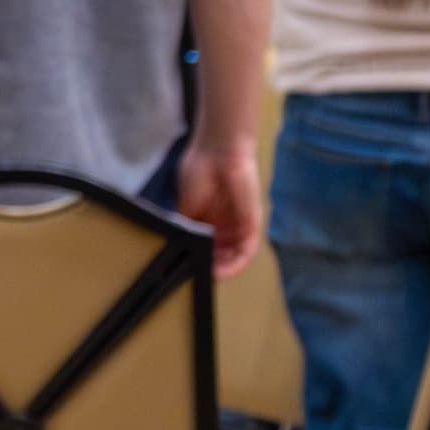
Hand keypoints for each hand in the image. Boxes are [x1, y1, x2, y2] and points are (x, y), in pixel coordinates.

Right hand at [175, 139, 264, 279]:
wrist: (217, 152)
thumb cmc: (199, 171)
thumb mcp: (185, 205)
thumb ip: (185, 227)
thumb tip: (177, 248)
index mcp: (209, 219)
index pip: (205, 247)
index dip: (197, 259)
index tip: (185, 270)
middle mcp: (226, 225)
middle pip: (220, 255)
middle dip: (209, 267)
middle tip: (196, 277)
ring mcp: (239, 225)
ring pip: (233, 256)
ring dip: (222, 270)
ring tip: (207, 278)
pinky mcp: (252, 224)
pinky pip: (246, 251)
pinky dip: (235, 264)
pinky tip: (222, 272)